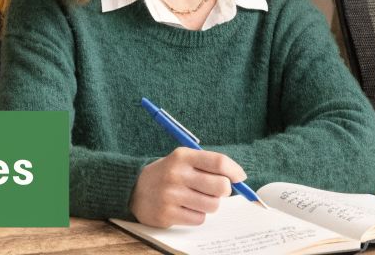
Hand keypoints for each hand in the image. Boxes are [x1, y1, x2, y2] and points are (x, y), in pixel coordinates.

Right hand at [129, 148, 245, 227]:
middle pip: (220, 186)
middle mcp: (176, 174)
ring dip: (210, 204)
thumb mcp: (183, 160)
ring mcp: (171, 196)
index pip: (219, 162)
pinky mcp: (167, 214)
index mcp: (183, 156)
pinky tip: (185, 208)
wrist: (135, 189)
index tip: (240, 178)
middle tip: (216, 190)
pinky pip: (199, 218)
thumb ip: (208, 165)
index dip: (234, 171)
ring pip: (212, 205)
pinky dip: (197, 215)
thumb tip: (239, 178)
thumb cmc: (168, 174)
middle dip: (224, 190)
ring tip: (197, 199)